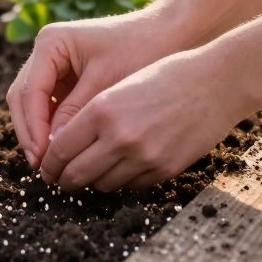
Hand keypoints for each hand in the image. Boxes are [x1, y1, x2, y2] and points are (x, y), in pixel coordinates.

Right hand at [6, 8, 188, 168]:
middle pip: (22, 97)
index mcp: (51, 42)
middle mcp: (45, 51)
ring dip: (37, 133)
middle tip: (41, 166)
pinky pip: (48, 106)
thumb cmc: (140, 51)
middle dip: (30, 133)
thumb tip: (53, 147)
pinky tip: (60, 151)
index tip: (43, 157)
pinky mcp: (64, 78)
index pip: (30, 91)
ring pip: (31, 104)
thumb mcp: (106, 84)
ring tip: (48, 163)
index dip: (33, 127)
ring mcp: (52, 64)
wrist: (167, 34)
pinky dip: (51, 128)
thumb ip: (76, 112)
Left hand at [37, 47, 249, 191]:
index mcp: (102, 109)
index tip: (46, 167)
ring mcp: (143, 157)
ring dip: (92, 182)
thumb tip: (62, 147)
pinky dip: (121, 181)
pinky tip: (121, 168)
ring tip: (90, 173)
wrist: (216, 82)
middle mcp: (119, 136)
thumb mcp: (119, 86)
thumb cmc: (165, 75)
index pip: (59, 149)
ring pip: (101, 184)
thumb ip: (90, 116)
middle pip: (75, 174)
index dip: (48, 163)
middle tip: (59, 179)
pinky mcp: (164, 170)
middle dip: (63, 180)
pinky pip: (130, 186)